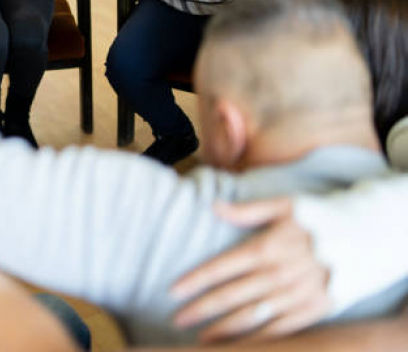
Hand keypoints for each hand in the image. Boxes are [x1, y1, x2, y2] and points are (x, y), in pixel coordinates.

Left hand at [170, 198, 330, 342]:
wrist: (369, 236)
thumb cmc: (322, 216)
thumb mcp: (285, 204)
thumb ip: (247, 210)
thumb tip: (213, 206)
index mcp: (265, 248)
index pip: (219, 268)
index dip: (194, 281)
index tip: (173, 292)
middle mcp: (276, 275)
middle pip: (229, 296)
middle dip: (200, 310)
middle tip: (177, 320)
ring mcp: (295, 296)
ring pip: (250, 318)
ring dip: (222, 330)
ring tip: (201, 340)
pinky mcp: (313, 310)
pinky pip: (279, 330)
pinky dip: (257, 340)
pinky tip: (239, 346)